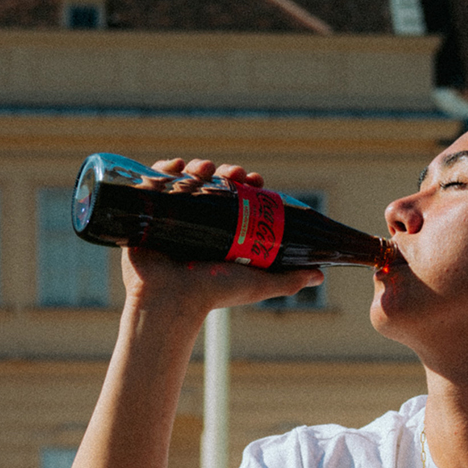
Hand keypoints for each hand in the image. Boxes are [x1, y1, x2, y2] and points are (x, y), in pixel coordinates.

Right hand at [120, 158, 322, 317]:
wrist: (171, 301)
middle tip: (233, 173)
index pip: (236, 198)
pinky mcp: (147, 216)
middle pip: (212, 185)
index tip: (255, 180)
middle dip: (225, 171)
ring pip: (186, 180)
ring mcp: (171, 219)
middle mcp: (197, 224)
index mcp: (221, 234)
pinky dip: (162, 169)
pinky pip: (152, 184)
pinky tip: (175, 166)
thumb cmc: (212, 294)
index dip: (247, 184)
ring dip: (198, 167)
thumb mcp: (257, 284)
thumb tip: (321, 273)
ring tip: (205, 169)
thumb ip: (288, 280)